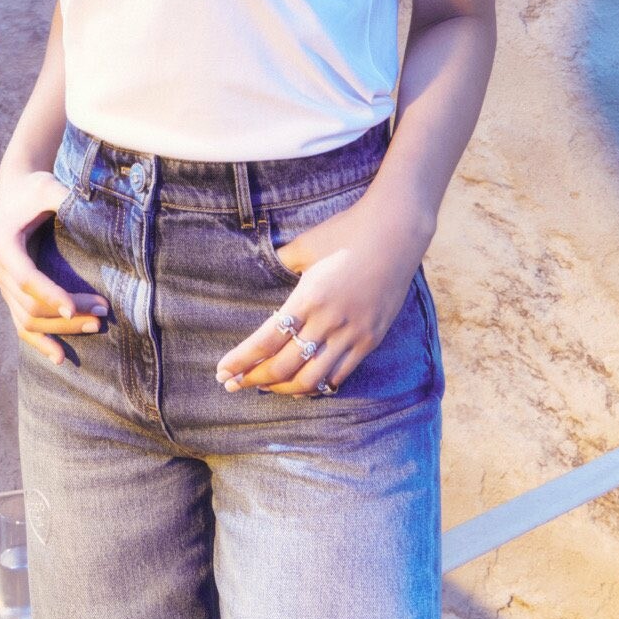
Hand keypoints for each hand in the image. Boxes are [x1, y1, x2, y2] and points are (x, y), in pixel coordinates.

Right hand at [0, 167, 109, 364]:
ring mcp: (2, 283)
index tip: (75, 307)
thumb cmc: (34, 187)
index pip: (27, 278)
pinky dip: (39, 341)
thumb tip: (90, 208)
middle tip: (103, 313)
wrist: (15, 190)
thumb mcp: (48, 186)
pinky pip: (21, 322)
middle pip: (29, 305)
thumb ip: (64, 196)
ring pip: (25, 320)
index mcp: (3, 244)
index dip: (50, 295)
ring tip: (95, 326)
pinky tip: (59, 356)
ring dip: (59, 330)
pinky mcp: (10, 291)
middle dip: (65, 315)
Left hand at [214, 193, 429, 395]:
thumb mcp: (307, 244)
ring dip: (282, 388)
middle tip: (233, 384)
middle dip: (254, 379)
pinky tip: (302, 384)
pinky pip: (340, 375)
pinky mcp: (371, 340)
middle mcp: (330, 321)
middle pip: (284, 366)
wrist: (397, 231)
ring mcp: (353, 333)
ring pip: (312, 379)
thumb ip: (283, 263)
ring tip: (264, 387)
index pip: (267, 340)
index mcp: (309, 296)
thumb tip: (261, 271)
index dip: (242, 360)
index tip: (222, 371)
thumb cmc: (347, 230)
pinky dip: (317, 385)